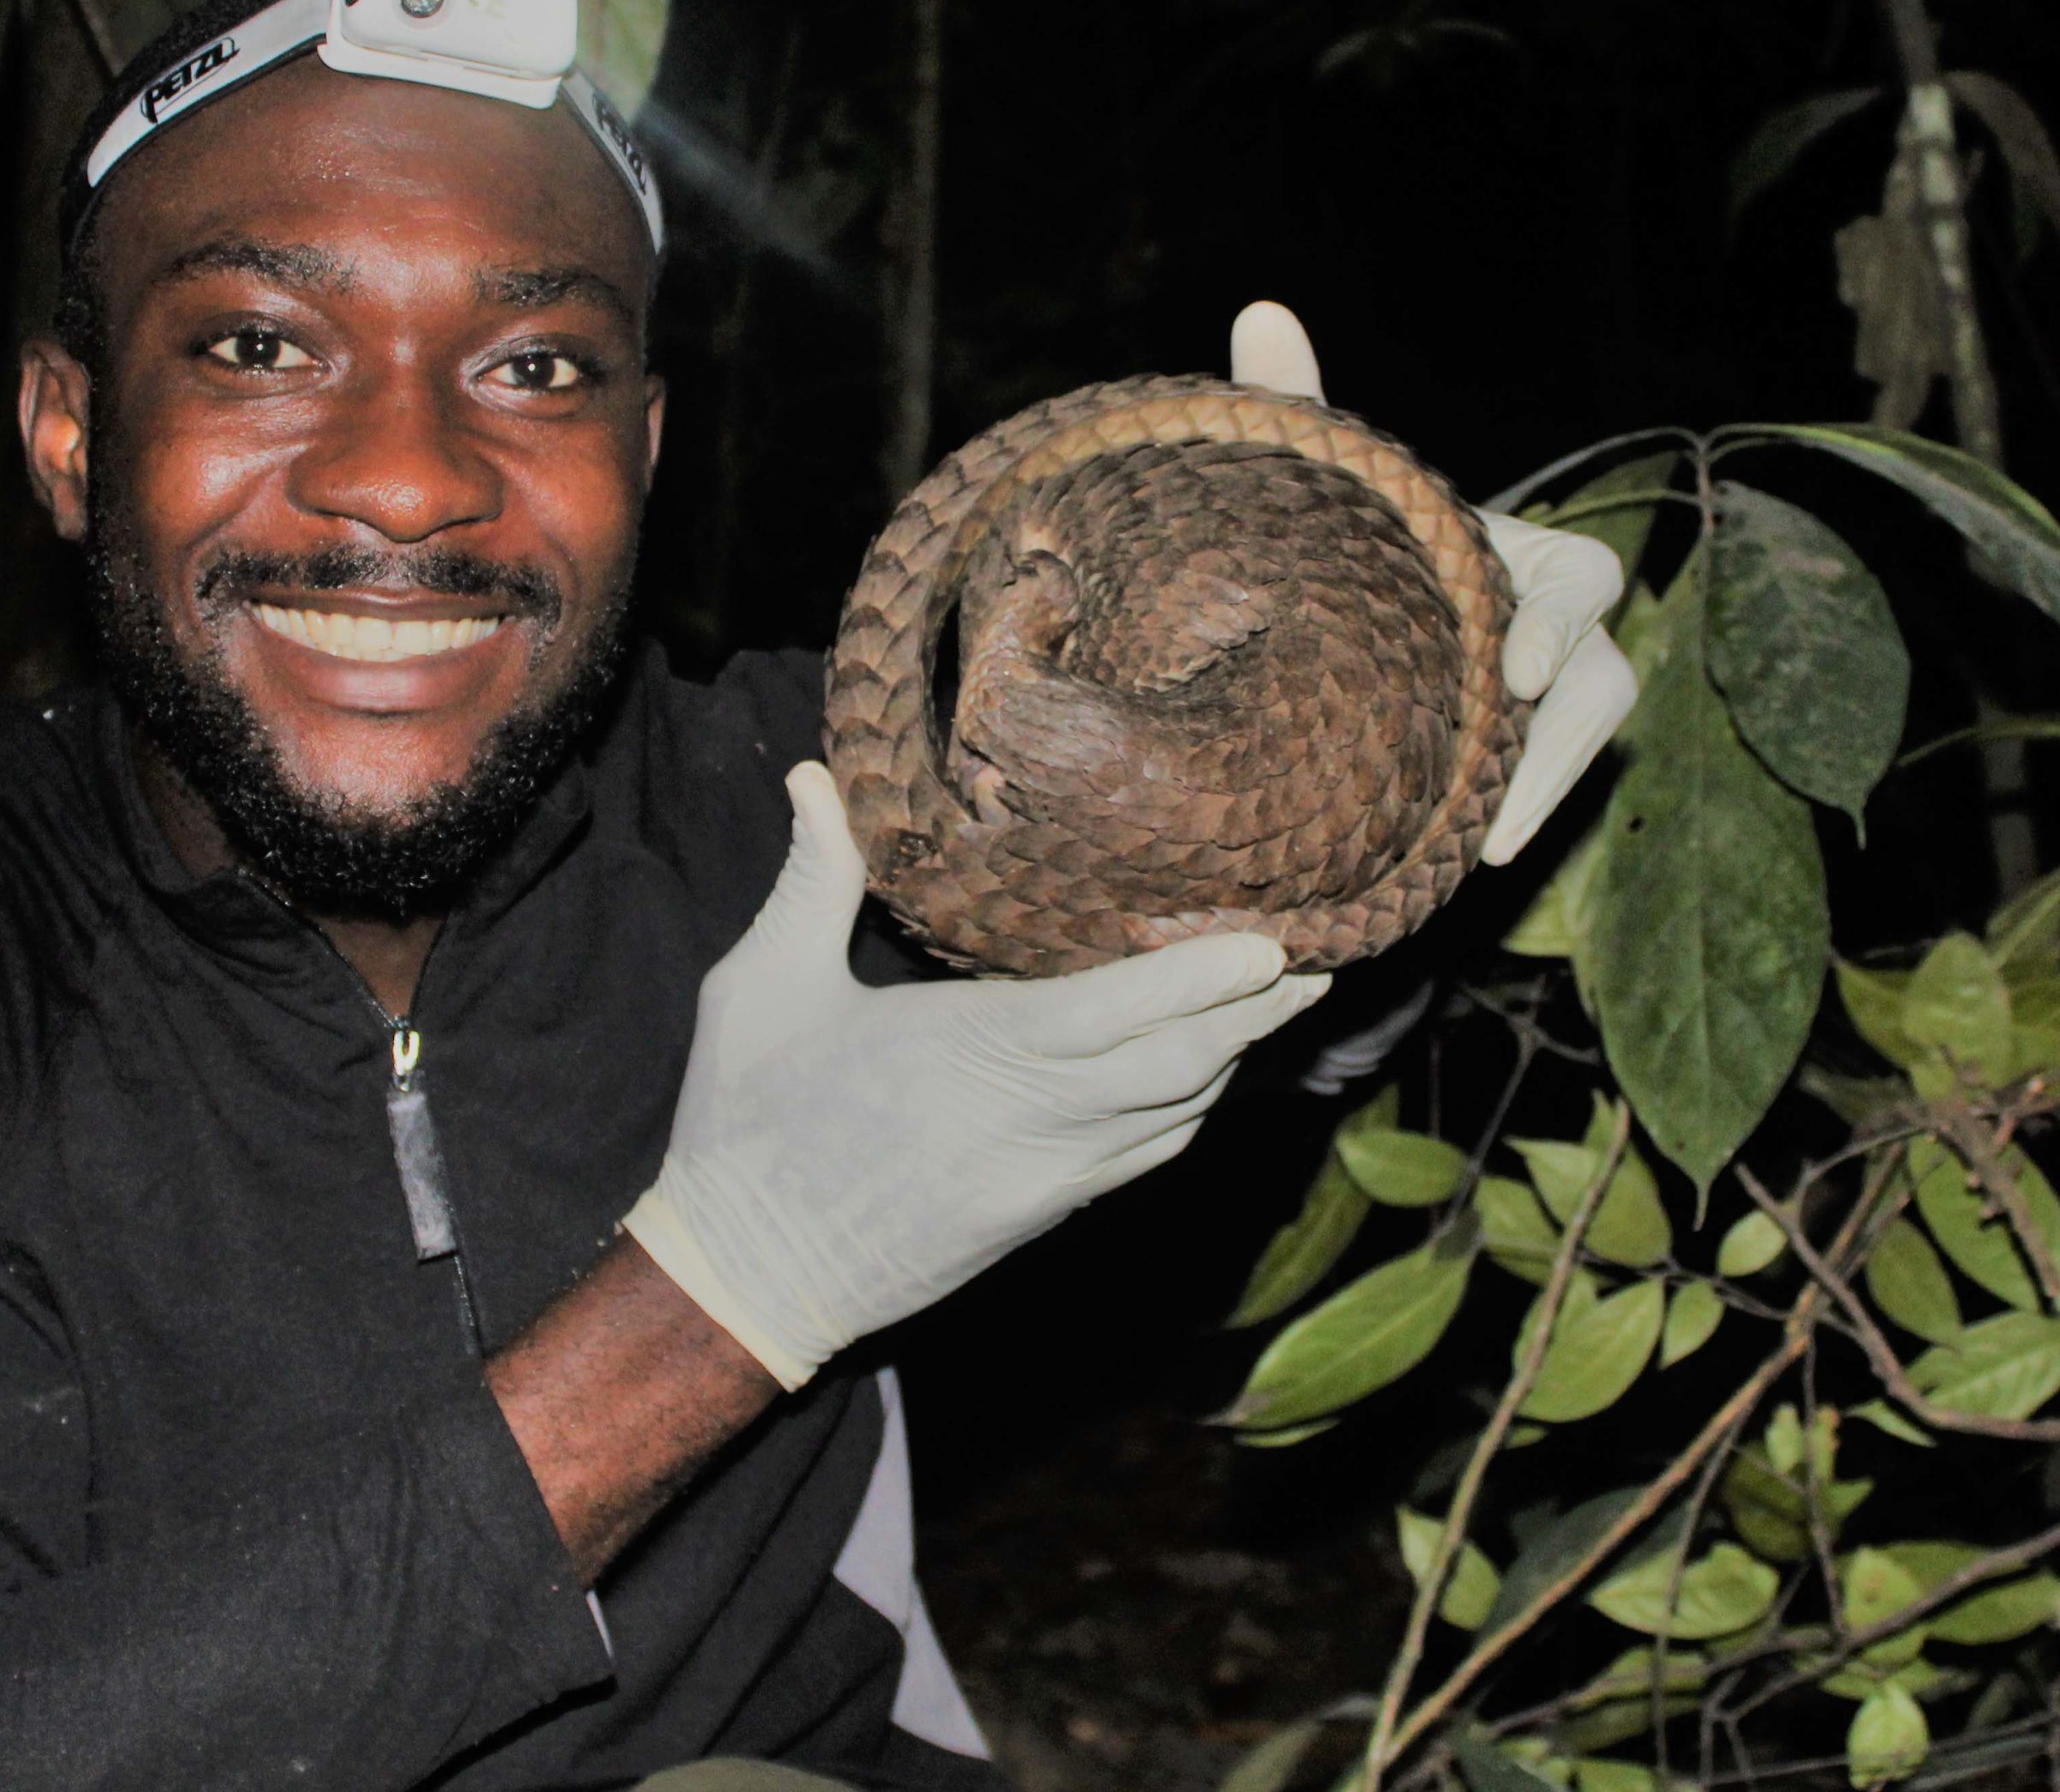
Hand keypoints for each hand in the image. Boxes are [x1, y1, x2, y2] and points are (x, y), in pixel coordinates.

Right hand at [625, 764, 1331, 1386]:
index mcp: (968, 1056)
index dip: (1204, 981)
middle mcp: (1025, 1124)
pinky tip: (1199, 1075)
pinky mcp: (1036, 1217)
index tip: (1271, 942)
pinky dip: (1185, 1111)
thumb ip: (811, 880)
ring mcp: (1040, 1182)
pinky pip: (1140, 1160)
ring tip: (1276, 1003)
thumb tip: (814, 776)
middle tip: (1317, 962)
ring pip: (1172, 1120)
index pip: (1117, 1016)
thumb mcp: (761, 990)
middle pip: (1178, 1070)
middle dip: (1253, 1018)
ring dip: (1229, 1062)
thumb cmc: (744, 1127)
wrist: (742, 1282)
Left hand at [1229, 301, 1638, 864]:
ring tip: (1476, 854)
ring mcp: (1550, 700)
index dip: (1558, 625)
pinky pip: (1537, 791)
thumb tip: (1260, 312)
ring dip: (1535, 800)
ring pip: (1577, 749)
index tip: (1521, 672)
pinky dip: (1505, 821)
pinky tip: (1452, 863)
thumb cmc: (1351, 535)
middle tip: (1496, 813)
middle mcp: (1560, 627)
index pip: (1583, 584)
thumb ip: (1297, 403)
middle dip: (1557, 750)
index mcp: (1533, 556)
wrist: (1353, 613)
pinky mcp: (1525, 755)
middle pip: (1600, 684)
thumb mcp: (1323, 481)